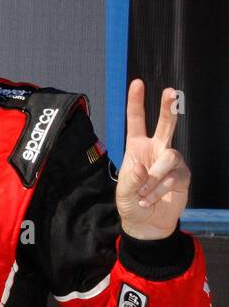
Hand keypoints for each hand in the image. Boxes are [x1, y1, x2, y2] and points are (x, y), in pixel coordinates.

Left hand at [117, 80, 189, 239]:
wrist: (147, 223)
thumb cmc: (131, 204)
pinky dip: (161, 189)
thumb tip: (141, 167)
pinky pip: (175, 176)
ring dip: (155, 177)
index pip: (136, 121)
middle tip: (171, 92)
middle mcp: (156, 149)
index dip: (136, 102)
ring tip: (145, 192)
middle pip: (165, 124)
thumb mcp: (123, 194)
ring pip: (170, 156)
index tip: (138, 83)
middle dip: (168, 108)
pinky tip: (153, 199)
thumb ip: (130, 180)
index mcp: (136, 147)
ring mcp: (171, 161)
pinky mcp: (183, 175)